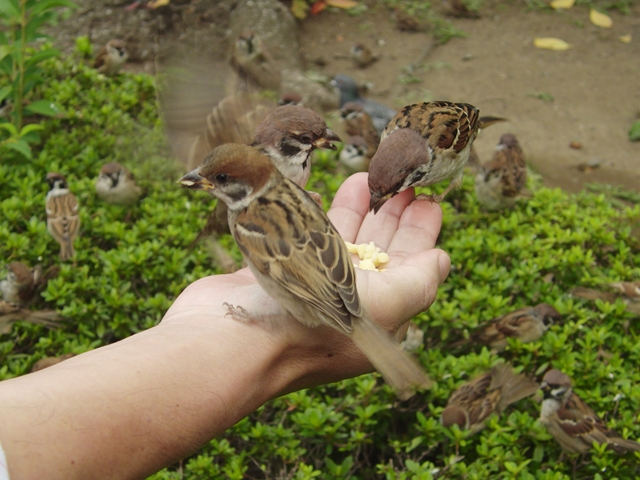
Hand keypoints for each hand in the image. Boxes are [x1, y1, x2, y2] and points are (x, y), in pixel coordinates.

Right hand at [163, 172, 448, 391]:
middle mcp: (345, 296)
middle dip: (389, 213)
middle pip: (375, 246)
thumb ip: (419, 282)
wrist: (230, 343)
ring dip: (353, 208)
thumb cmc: (314, 326)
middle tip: (398, 181)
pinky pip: (298, 236)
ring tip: (363, 178)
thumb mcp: (385, 306)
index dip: (420, 231)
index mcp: (376, 308)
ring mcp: (307, 283)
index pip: (408, 263)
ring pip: (338, 237)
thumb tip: (442, 259)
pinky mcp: (273, 270)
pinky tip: (318, 196)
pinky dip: (310, 215)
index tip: (426, 199)